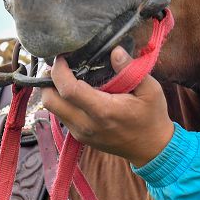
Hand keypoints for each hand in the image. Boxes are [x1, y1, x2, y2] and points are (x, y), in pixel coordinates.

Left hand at [40, 47, 173, 167]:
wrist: (152, 149)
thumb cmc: (152, 117)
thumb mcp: (150, 90)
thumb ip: (130, 70)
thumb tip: (115, 51)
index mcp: (103, 111)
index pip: (68, 90)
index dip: (59, 71)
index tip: (62, 57)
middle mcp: (86, 124)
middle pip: (50, 101)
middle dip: (48, 81)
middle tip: (60, 66)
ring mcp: (81, 132)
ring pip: (52, 109)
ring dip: (54, 91)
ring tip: (67, 76)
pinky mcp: (80, 137)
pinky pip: (61, 116)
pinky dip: (62, 101)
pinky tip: (76, 91)